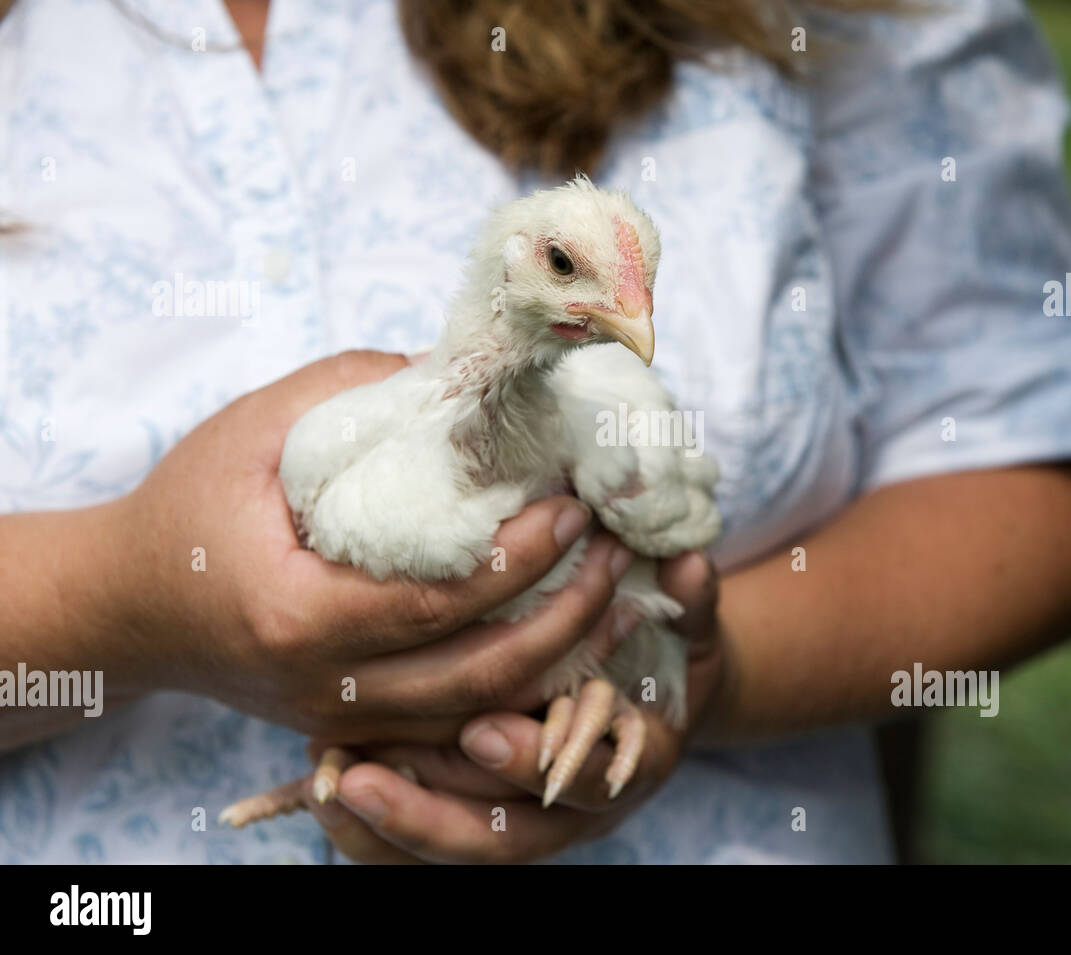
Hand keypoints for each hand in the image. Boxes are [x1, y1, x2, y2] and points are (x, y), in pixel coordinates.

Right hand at [109, 350, 631, 743]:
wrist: (122, 607)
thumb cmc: (182, 508)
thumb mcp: (255, 428)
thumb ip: (359, 391)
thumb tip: (467, 370)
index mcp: (294, 614)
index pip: (438, 601)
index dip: (521, 561)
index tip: (576, 509)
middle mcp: (322, 687)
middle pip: (477, 676)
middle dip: (566, 618)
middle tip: (615, 554)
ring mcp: (339, 719)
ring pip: (477, 715)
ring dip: (558, 662)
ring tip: (616, 598)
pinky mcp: (352, 727)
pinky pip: (453, 726)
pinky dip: (518, 691)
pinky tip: (566, 644)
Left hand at [299, 551, 724, 862]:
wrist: (658, 704)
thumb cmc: (666, 656)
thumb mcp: (688, 630)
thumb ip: (690, 604)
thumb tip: (691, 567)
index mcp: (631, 762)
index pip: (582, 778)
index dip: (533, 760)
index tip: (481, 732)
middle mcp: (576, 808)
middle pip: (501, 839)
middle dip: (429, 814)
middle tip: (361, 779)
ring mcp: (529, 820)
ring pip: (453, 850)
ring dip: (388, 827)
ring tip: (326, 783)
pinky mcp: (484, 817)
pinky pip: (422, 852)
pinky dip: (374, 833)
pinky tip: (323, 792)